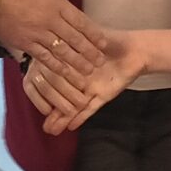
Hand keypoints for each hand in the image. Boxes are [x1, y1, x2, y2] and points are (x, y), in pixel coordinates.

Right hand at [0, 0, 104, 68]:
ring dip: (77, 62)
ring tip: (87, 71)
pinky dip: (56, 66)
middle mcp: (50, 19)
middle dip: (89, 51)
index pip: (80, 20)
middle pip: (75, 38)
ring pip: (63, 51)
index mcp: (55, 1)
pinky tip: (64, 73)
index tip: (103, 42)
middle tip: (100, 62)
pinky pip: (44, 57)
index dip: (93, 33)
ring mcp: (38, 33)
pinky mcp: (24, 43)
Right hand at [24, 29, 146, 133]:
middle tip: (43, 125)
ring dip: (63, 119)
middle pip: (62, 97)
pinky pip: (91, 108)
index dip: (45, 92)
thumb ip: (71, 47)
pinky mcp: (104, 95)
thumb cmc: (112, 40)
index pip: (53, 80)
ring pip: (74, 106)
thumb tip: (49, 49)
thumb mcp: (87, 39)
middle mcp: (78, 79)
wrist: (135, 49)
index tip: (35, 100)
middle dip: (52, 111)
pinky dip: (81, 117)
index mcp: (71, 64)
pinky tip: (71, 126)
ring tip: (51, 131)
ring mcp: (90, 89)